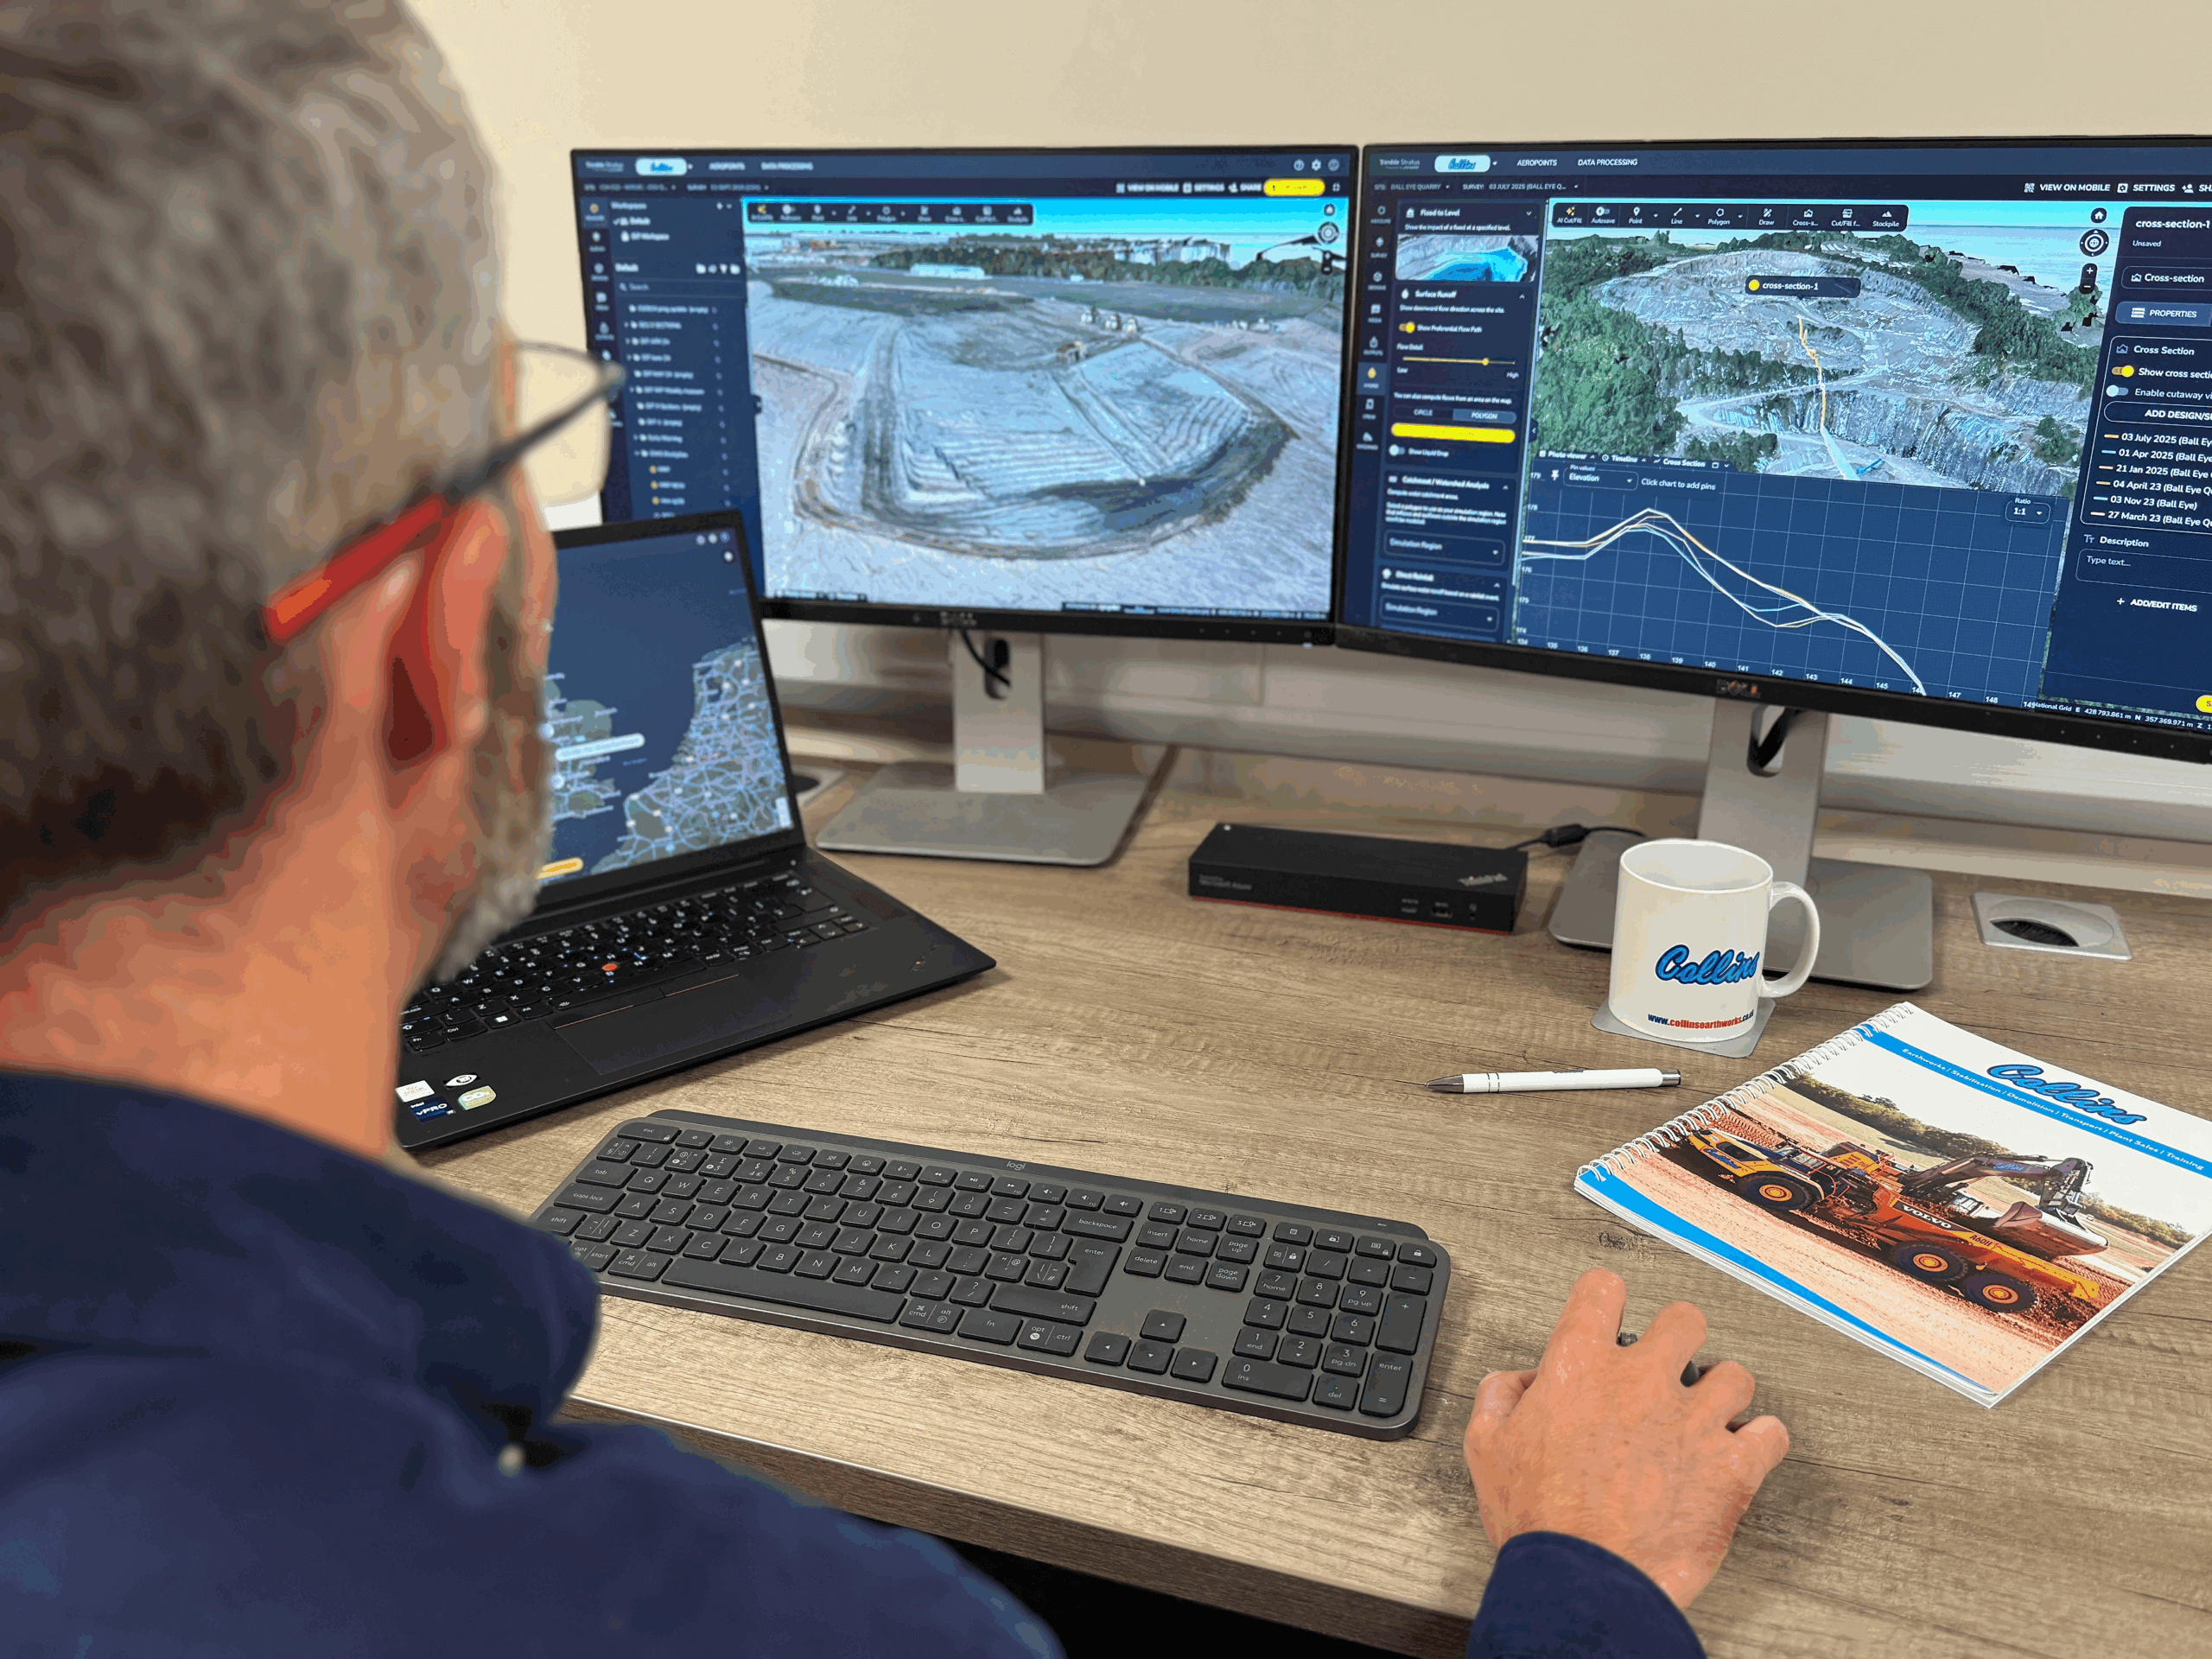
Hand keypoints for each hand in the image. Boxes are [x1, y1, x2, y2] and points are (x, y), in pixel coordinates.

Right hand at [1462, 1268, 1788, 1607]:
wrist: (1583, 1582)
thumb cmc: (1539, 1522)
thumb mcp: (1486, 1448)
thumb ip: (1499, 1397)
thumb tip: (1518, 1381)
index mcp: (1581, 1368)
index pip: (1602, 1291)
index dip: (1606, 1298)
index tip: (1610, 1312)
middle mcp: (1643, 1383)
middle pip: (1684, 1319)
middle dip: (1678, 1335)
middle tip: (1670, 1361)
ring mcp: (1694, 1423)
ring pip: (1735, 1376)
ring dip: (1723, 1392)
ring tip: (1710, 1412)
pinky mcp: (1732, 1470)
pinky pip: (1772, 1435)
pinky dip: (1764, 1440)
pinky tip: (1748, 1447)